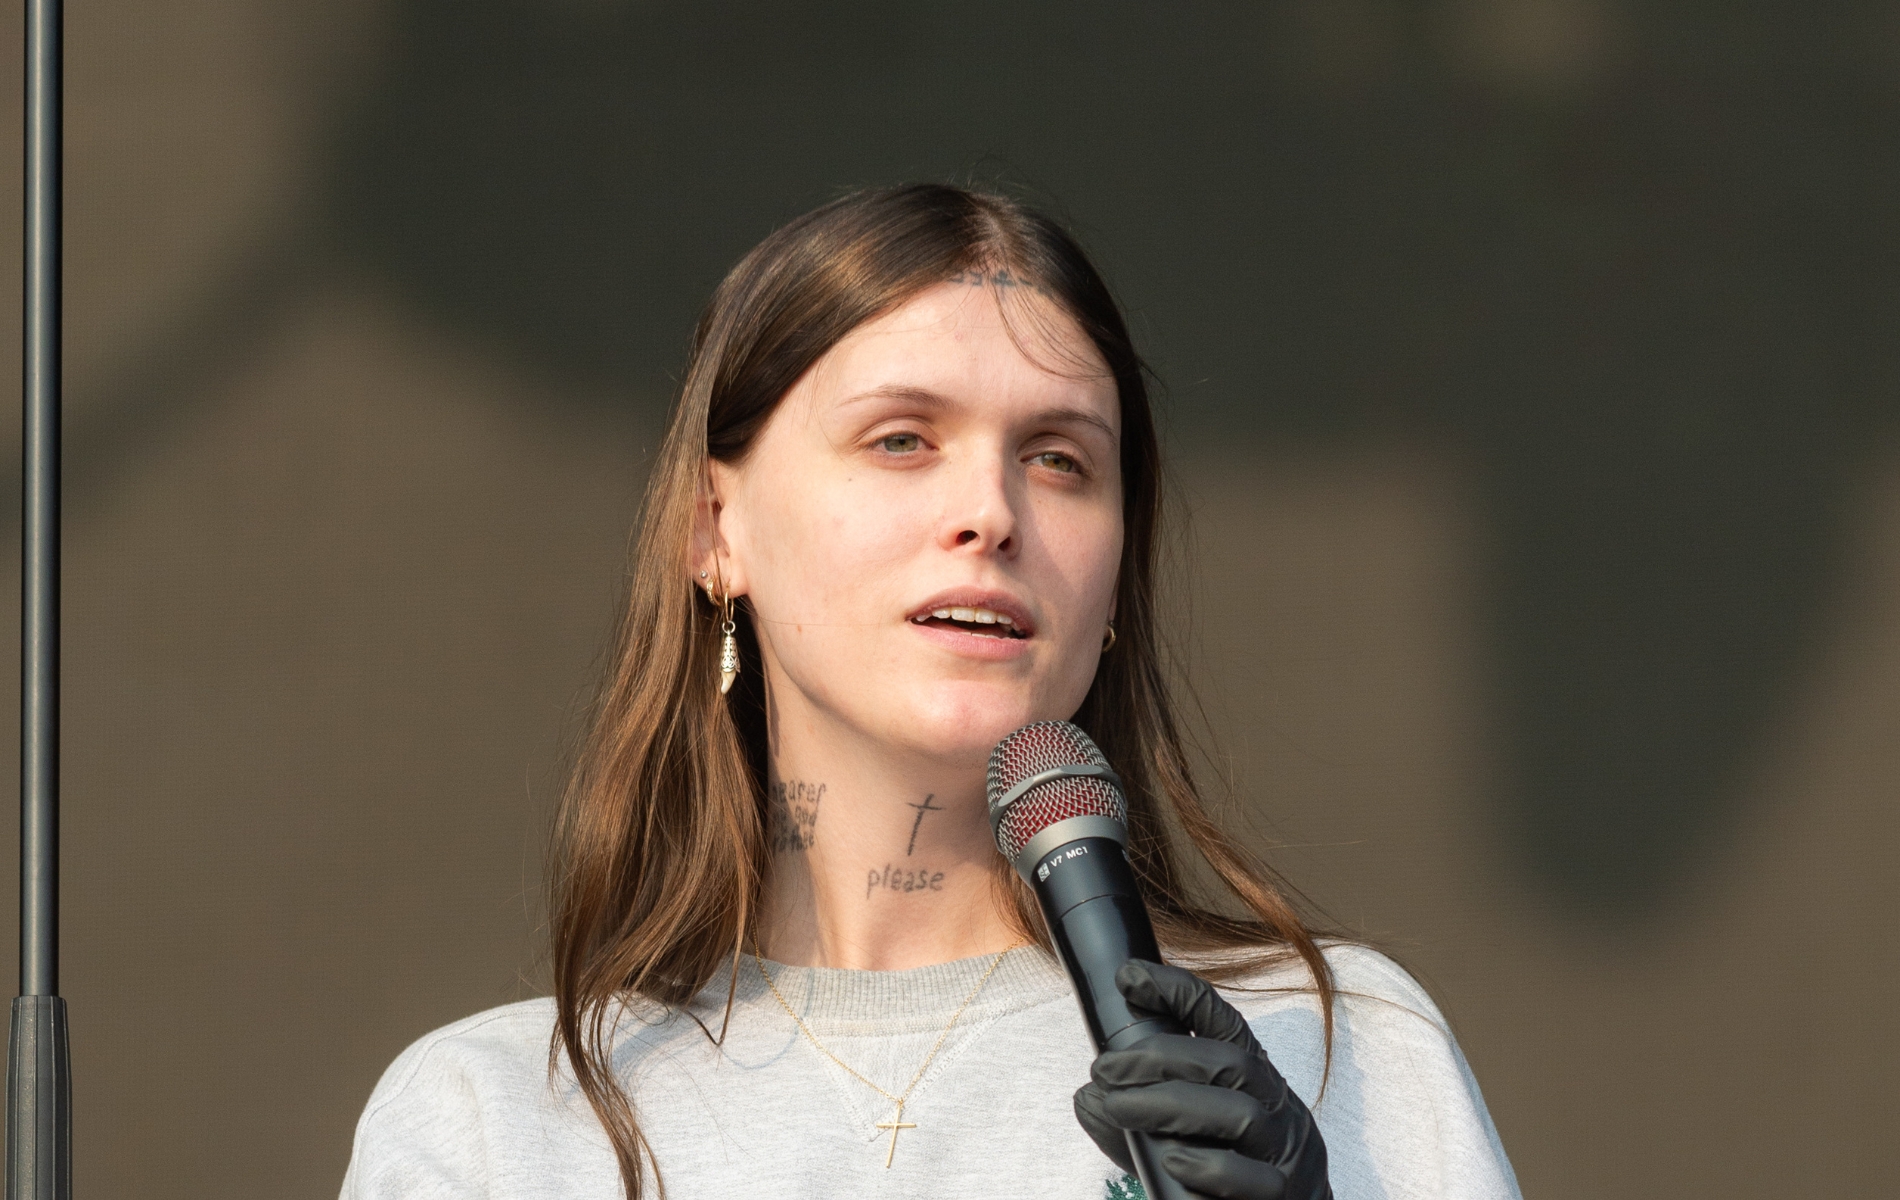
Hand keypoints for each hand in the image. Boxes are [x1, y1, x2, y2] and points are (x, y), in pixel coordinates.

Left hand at [1072, 960, 1331, 1199]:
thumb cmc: (1226, 1175)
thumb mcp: (1184, 1133)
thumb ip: (1138, 1115)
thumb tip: (1087, 1097)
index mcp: (1254, 1077)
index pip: (1223, 1021)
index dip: (1178, 991)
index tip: (1129, 978)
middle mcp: (1277, 1105)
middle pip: (1228, 1061)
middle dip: (1159, 1055)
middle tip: (1104, 1068)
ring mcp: (1285, 1150)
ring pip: (1237, 1112)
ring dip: (1167, 1105)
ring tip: (1118, 1108)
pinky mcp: (1282, 1194)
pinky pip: (1248, 1175)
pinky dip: (1205, 1164)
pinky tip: (1169, 1158)